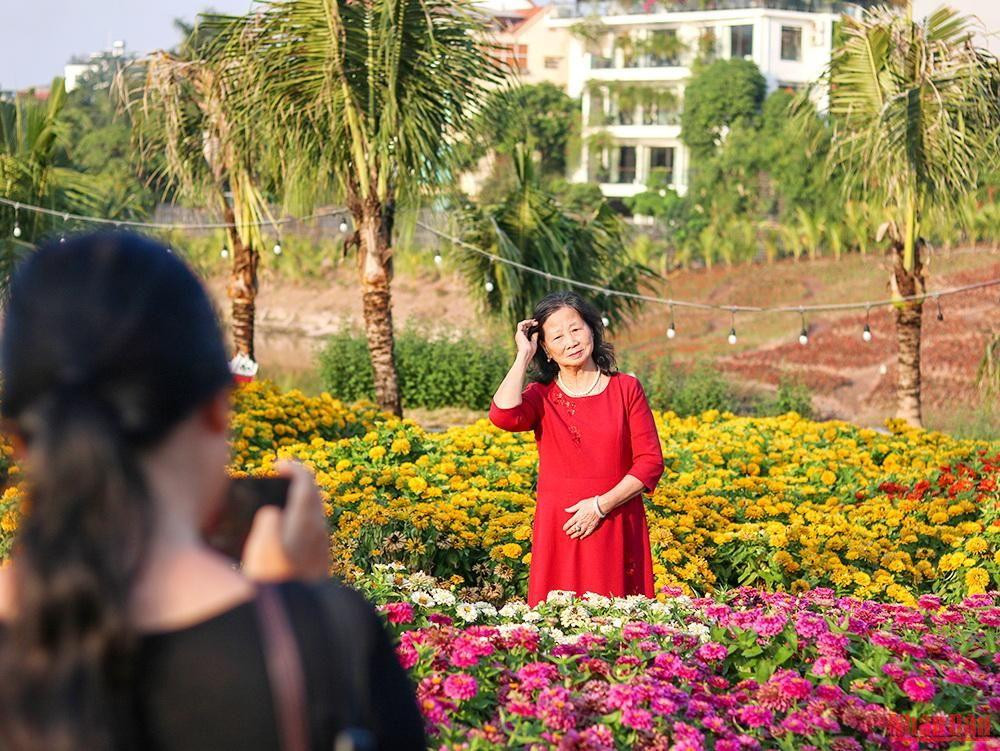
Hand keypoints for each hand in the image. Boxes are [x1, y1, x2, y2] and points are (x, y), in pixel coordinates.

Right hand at [241, 461, 329, 580]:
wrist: (298, 621)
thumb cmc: (274, 584)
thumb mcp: (261, 549)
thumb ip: (268, 522)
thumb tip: (274, 513)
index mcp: (306, 521)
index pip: (306, 481)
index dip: (294, 467)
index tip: (278, 464)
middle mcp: (320, 530)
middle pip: (314, 495)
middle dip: (299, 482)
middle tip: (280, 478)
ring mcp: (323, 546)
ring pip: (316, 512)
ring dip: (301, 502)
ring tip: (281, 502)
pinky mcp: (321, 561)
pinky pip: (314, 529)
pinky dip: (303, 519)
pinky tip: (288, 530)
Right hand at [514, 318, 538, 359]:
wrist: (526, 353)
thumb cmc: (530, 351)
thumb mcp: (534, 342)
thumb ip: (534, 337)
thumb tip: (536, 332)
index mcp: (523, 338)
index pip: (526, 329)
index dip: (531, 326)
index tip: (536, 324)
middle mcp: (520, 335)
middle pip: (524, 326)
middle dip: (530, 323)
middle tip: (536, 322)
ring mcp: (519, 334)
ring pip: (522, 324)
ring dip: (528, 321)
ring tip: (534, 321)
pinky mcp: (519, 333)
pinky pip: (520, 324)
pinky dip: (525, 322)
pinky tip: (531, 322)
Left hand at [563, 497, 602, 539]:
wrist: (600, 506)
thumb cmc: (590, 503)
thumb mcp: (580, 504)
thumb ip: (572, 508)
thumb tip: (566, 509)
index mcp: (577, 516)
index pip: (569, 523)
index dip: (566, 527)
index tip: (564, 529)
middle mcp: (581, 522)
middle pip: (574, 529)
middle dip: (570, 531)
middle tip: (567, 533)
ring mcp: (587, 525)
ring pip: (579, 532)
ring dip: (575, 535)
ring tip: (572, 537)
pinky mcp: (592, 527)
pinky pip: (587, 533)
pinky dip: (584, 536)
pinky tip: (581, 537)